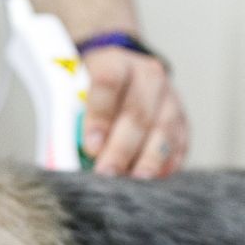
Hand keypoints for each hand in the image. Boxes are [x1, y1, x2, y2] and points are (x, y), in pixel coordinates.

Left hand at [81, 47, 188, 177]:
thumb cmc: (91, 88)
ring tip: (134, 181)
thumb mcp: (72, 91)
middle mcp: (147, 76)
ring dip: (148, 159)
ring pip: (163, 129)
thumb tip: (62, 158)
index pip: (108, 83)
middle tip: (107, 173)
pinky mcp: (182, 118)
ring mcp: (169, 97)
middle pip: (137, 113)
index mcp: (115, 62)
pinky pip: (180, 142)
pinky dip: (168, 163)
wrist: (122, 74)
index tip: (91, 147)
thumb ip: (68, 120)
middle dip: (121, 149)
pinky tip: (156, 179)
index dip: (99, 116)